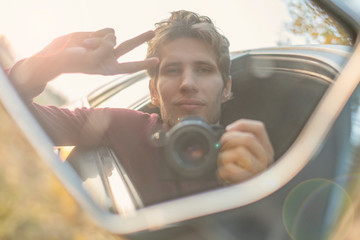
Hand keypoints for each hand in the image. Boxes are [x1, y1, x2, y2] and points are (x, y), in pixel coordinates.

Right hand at [9, 28, 158, 97]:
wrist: (57, 55)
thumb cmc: (72, 62)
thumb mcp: (90, 60)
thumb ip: (105, 48)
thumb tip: (114, 35)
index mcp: (109, 68)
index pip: (130, 66)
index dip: (143, 64)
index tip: (156, 61)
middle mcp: (109, 57)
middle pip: (128, 46)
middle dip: (140, 39)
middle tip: (152, 32)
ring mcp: (104, 45)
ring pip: (111, 36)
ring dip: (98, 40)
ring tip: (85, 47)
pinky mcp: (98, 36)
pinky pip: (104, 30)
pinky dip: (96, 33)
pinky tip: (87, 40)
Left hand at [217, 119, 273, 183]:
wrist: (238, 197)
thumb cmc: (239, 173)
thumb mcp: (245, 155)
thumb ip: (239, 141)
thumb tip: (223, 130)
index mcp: (266, 149)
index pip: (259, 128)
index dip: (241, 124)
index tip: (227, 128)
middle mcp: (267, 159)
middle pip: (248, 138)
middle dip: (228, 138)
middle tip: (220, 144)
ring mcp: (259, 171)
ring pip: (239, 152)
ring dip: (224, 155)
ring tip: (222, 163)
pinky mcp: (248, 182)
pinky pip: (230, 168)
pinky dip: (221, 170)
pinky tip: (222, 175)